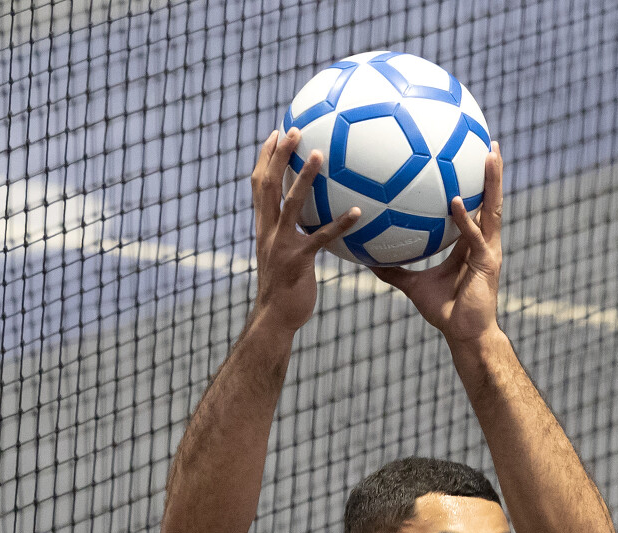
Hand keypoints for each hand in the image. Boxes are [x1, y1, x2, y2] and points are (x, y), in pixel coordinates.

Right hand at [250, 130, 359, 332]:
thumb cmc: (285, 291)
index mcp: (263, 228)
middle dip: (278, 156)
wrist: (274, 319)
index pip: (259, 186)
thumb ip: (294, 237)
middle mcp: (268, 232)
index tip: (275, 134)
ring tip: (320, 153)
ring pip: (291, 204)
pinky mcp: (298, 262)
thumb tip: (313, 223)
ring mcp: (281, 246)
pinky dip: (339, 224)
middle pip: (268, 185)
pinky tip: (357, 212)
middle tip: (292, 129)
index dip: (265, 159)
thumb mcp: (284, 258)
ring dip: (304, 177)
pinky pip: (321, 238)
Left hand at [371, 142, 503, 348]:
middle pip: (490, 200)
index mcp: (470, 244)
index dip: (476, 184)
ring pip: (493, 209)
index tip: (471, 159)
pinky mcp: (488, 263)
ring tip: (490, 155)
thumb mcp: (412, 286)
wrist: (463, 335)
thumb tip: (366, 258)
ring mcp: (489, 251)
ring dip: (493, 182)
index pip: (475, 207)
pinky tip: (456, 202)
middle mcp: (483, 242)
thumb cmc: (444, 312)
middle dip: (492, 173)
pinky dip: (466, 219)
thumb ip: (393, 269)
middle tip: (488, 143)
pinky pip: (474, 236)